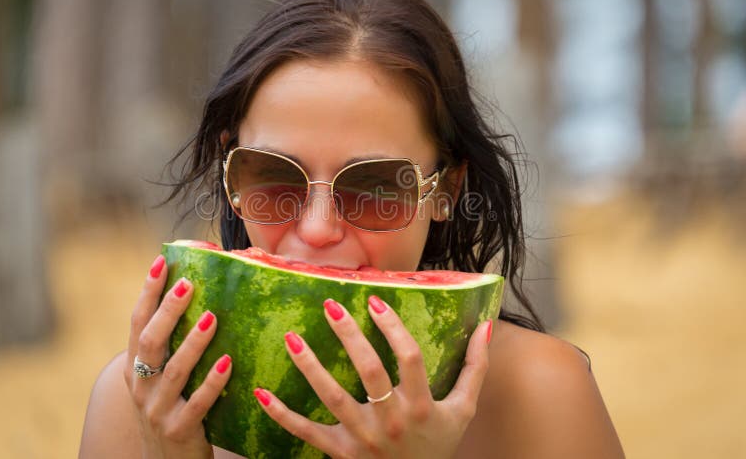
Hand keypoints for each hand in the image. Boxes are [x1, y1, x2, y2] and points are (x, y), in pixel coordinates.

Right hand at [123, 254, 232, 458]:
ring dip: (193, 343)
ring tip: (212, 318)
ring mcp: (157, 410)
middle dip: (168, 311)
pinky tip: (229, 364)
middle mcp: (141, 386)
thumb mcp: (159, 378)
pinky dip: (213, 383)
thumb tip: (196, 294)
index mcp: (134, 367)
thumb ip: (170, 344)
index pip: (137, 322)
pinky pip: (198, 404)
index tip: (161, 261)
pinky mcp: (179, 430)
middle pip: (151, 342)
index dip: (148, 292)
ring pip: (174, 371)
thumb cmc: (169, 408)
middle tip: (188, 284)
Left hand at [253, 295, 492, 458]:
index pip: (408, 359)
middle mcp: (391, 419)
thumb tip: (485, 328)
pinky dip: (281, 414)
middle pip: (368, 372)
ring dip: (310, 367)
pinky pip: (307, 432)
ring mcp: (363, 438)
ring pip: (333, 397)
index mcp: (421, 406)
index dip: (392, 328)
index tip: (374, 301)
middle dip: (348, 336)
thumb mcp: (463, 409)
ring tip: (291, 337)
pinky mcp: (340, 452)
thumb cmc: (439, 445)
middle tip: (330, 305)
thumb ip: (475, 368)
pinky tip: (261, 391)